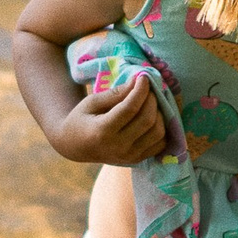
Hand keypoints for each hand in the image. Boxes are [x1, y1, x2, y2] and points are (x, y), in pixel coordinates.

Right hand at [53, 74, 169, 164]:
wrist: (75, 147)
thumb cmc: (81, 120)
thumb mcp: (92, 102)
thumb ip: (115, 93)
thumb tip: (138, 81)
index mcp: (102, 131)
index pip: (130, 108)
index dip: (141, 90)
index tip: (143, 77)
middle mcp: (118, 147)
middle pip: (147, 119)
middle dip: (152, 99)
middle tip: (148, 89)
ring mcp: (129, 156)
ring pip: (158, 132)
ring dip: (159, 113)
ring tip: (150, 102)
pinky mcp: (137, 160)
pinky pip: (160, 144)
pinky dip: (161, 128)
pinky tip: (153, 117)